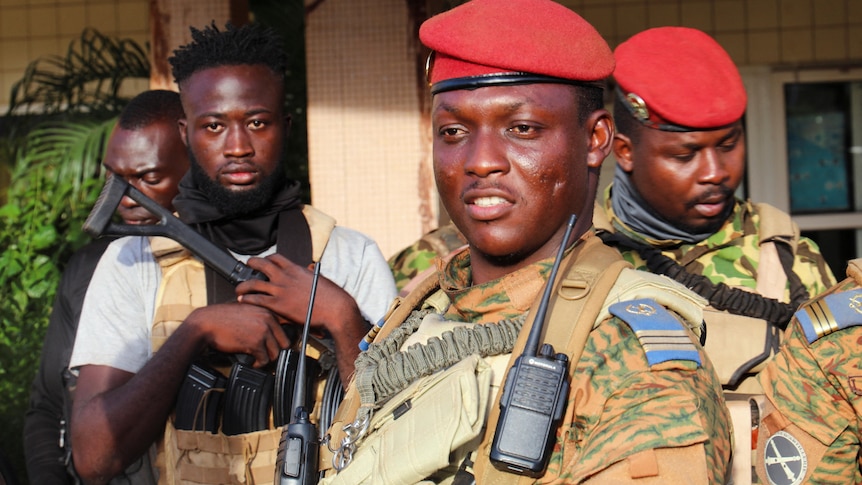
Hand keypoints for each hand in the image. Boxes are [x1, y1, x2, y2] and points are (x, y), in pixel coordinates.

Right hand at [184, 302, 287, 366]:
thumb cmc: (222, 318)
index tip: (276, 344)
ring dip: (267, 358)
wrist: (205, 323)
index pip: (287, 326)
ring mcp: (263, 330)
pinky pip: (264, 359)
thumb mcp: (246, 310)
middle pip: (284, 342)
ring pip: (276, 352)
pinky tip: (252, 361)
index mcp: (267, 310)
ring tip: (258, 358)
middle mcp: (268, 319)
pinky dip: (258, 364)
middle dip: (275, 350)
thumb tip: (272, 330)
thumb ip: (261, 317)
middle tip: (266, 354)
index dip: (282, 338)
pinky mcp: (255, 343)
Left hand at [236, 254, 369, 383]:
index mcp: (296, 269)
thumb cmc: (331, 296)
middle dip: (252, 263)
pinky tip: (242, 301)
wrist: (334, 309)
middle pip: (262, 265)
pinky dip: (247, 299)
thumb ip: (309, 273)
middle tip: (248, 265)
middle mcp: (286, 277)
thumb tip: (309, 267)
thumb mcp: (319, 278)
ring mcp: (281, 290)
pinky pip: (257, 299)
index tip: (264, 261)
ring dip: (244, 285)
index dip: (267, 259)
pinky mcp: (278, 305)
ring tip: (239, 288)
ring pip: (254, 283)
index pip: (277, 258)